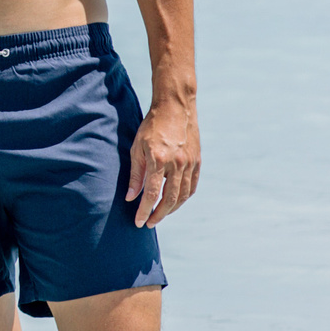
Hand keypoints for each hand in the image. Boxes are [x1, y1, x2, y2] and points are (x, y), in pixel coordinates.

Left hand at [126, 98, 200, 225]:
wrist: (175, 107)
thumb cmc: (152, 126)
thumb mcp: (137, 147)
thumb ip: (136, 174)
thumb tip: (131, 197)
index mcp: (159, 160)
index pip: (152, 194)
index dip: (145, 211)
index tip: (139, 222)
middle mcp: (177, 163)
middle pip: (170, 199)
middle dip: (159, 214)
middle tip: (149, 223)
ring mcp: (190, 163)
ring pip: (183, 195)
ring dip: (172, 209)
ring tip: (160, 214)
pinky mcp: (197, 161)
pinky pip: (192, 186)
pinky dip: (184, 197)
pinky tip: (175, 201)